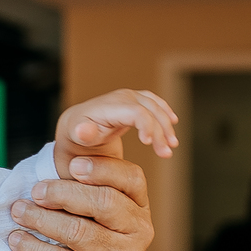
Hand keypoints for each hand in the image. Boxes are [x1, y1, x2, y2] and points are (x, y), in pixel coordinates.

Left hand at [8, 155, 154, 250]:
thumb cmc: (90, 245)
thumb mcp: (95, 216)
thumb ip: (84, 190)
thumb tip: (45, 169)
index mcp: (139, 208)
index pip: (131, 179)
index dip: (102, 168)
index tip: (71, 165)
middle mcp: (138, 232)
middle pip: (104, 203)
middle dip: (63, 193)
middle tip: (35, 191)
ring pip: (79, 232)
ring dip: (42, 219)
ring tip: (18, 212)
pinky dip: (34, 248)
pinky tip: (17, 240)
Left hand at [54, 89, 177, 176]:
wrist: (77, 125)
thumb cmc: (77, 134)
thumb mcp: (76, 136)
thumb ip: (81, 134)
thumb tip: (83, 131)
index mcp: (109, 106)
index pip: (136, 112)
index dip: (148, 127)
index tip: (151, 145)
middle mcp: (122, 97)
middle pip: (150, 111)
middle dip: (161, 131)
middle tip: (166, 153)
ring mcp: (130, 97)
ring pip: (156, 107)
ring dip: (167, 126)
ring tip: (172, 146)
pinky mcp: (135, 100)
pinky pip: (155, 103)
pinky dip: (165, 112)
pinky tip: (174, 122)